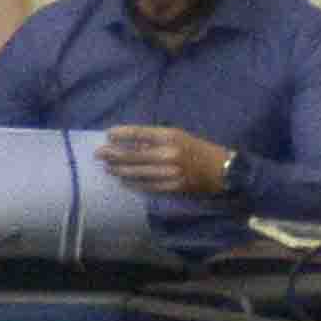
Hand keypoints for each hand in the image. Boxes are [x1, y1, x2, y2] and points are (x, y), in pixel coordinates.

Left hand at [99, 126, 227, 196]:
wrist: (221, 170)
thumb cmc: (197, 148)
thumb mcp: (179, 135)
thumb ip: (156, 138)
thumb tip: (130, 141)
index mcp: (171, 136)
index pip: (140, 133)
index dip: (122, 134)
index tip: (108, 134)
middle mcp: (169, 153)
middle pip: (134, 154)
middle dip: (114, 154)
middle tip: (98, 154)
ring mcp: (170, 172)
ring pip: (138, 171)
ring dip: (119, 169)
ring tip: (107, 167)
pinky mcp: (172, 187)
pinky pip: (147, 186)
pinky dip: (133, 183)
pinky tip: (123, 180)